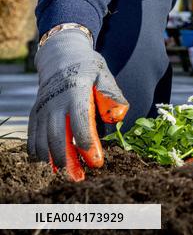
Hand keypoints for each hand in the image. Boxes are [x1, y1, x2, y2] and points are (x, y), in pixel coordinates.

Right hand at [28, 27, 128, 180]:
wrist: (61, 57)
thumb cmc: (88, 69)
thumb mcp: (105, 76)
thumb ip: (113, 96)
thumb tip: (118, 116)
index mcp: (75, 93)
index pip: (80, 123)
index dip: (87, 145)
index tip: (96, 162)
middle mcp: (55, 103)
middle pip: (58, 137)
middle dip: (69, 161)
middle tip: (80, 178)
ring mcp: (42, 109)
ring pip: (43, 141)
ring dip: (54, 161)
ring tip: (66, 175)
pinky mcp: (35, 114)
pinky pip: (33, 138)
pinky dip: (39, 154)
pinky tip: (51, 164)